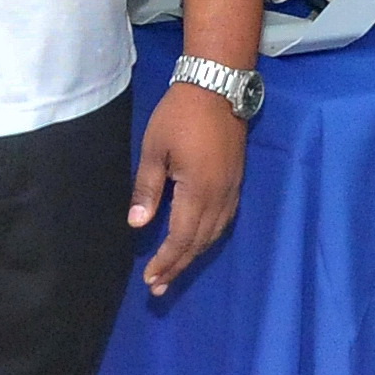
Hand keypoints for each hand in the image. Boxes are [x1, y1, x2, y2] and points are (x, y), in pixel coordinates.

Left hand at [132, 78, 251, 295]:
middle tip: (159, 287)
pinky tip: (199, 242)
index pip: (181, 238)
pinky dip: (209, 238)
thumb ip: (147, 189)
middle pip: (199, 242)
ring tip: (176, 271)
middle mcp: (219, 197)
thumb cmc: (180, 116)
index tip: (150, 278)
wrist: (218, 87)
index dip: (165, 261)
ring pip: (214, 234)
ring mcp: (231, 190)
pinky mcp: (236, 181)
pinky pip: (224, 221)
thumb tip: (138, 225)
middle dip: (178, 266)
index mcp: (197, 191)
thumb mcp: (155, 149)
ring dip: (194, 255)